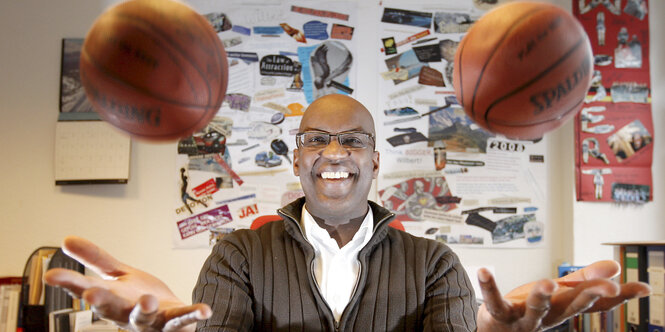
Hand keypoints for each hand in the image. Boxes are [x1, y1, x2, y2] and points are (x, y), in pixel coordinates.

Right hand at [44, 236, 210, 331]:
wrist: (172, 319)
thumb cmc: (142, 297)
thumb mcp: (117, 275)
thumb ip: (95, 259)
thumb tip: (66, 239)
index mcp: (111, 299)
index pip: (85, 289)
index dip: (69, 282)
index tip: (50, 276)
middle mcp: (126, 313)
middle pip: (111, 308)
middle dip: (102, 301)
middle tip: (92, 293)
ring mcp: (151, 321)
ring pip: (144, 317)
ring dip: (145, 310)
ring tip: (148, 300)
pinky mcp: (174, 322)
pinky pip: (183, 320)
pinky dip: (193, 315)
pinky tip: (204, 310)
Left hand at [476, 260, 650, 331]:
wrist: (495, 331)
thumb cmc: (529, 309)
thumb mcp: (560, 293)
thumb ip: (584, 279)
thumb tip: (615, 266)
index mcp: (566, 308)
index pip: (596, 303)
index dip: (620, 296)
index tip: (643, 287)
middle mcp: (549, 316)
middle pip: (572, 306)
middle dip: (589, 296)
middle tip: (608, 286)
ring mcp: (524, 318)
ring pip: (536, 309)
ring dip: (542, 296)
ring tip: (548, 282)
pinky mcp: (500, 314)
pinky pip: (494, 301)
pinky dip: (489, 286)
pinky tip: (484, 270)